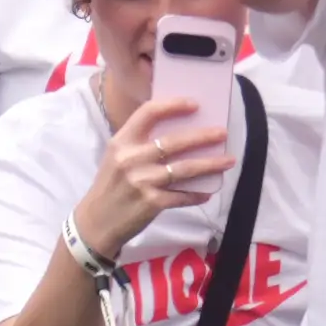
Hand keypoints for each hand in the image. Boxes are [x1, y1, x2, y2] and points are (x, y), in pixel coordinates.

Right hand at [78, 93, 228, 256]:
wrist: (97, 221)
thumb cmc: (111, 186)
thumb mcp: (117, 157)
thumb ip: (140, 143)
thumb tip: (181, 133)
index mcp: (121, 142)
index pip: (148, 113)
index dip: (173, 105)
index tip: (195, 104)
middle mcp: (130, 159)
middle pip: (173, 142)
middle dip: (203, 136)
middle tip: (223, 133)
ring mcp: (142, 181)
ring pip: (184, 169)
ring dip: (210, 164)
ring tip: (229, 160)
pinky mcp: (151, 202)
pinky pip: (182, 195)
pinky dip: (197, 193)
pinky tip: (209, 191)